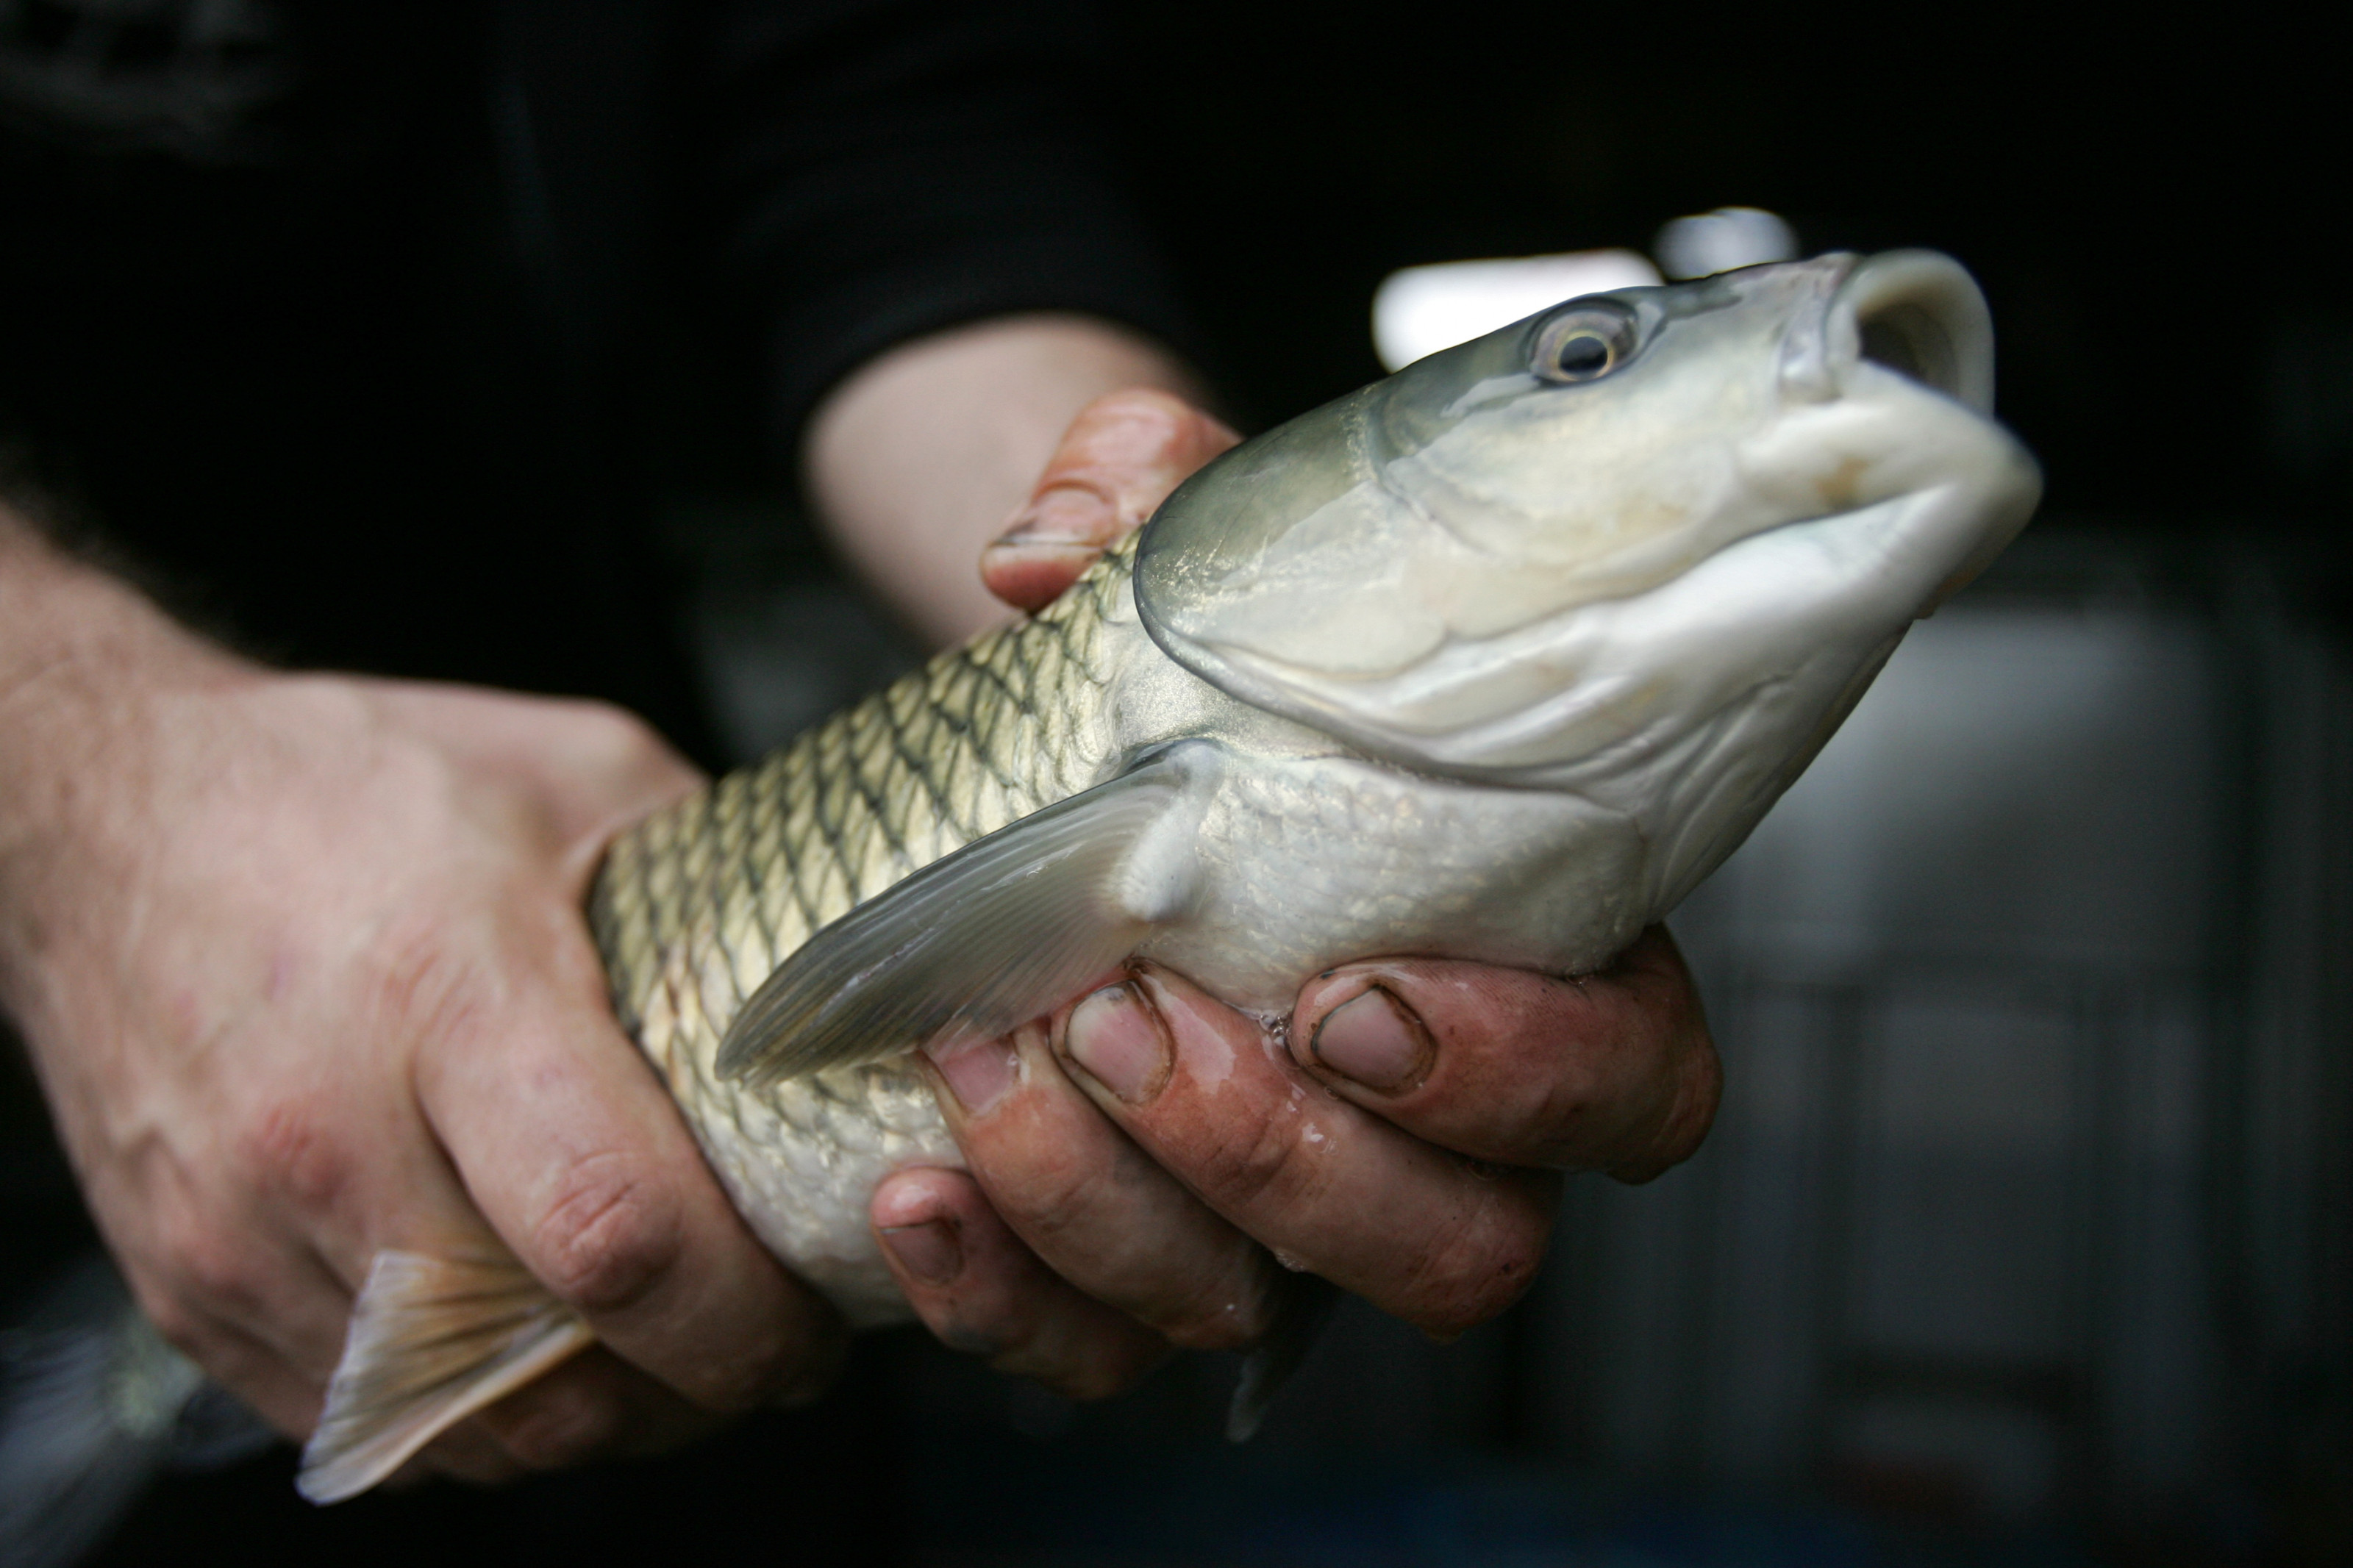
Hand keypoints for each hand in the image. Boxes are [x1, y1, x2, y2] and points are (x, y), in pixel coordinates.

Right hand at [0, 562, 841, 1482]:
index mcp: (447, 998)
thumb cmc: (354, 783)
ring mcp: (242, 1235)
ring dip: (594, 1414)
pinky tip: (539, 1337)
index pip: (615, 1231)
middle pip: (550, 1372)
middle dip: (693, 1388)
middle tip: (768, 1340)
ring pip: (464, 1426)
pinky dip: (475, 1411)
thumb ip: (720, 890)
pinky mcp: (189, 1292)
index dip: (741, 1315)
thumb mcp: (579, 775)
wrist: (107, 815)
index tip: (810, 1311)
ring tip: (667, 1343)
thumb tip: (846, 982)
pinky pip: (365, 1421)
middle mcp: (327, 1140)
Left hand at [861, 391, 1722, 1390]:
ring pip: (1268, 1313)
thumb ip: (1151, 490)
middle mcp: (1423, 1118)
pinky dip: (1002, 1294)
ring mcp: (1282, 1209)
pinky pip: (1097, 1348)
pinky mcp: (1136, 1260)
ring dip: (1116, 1209)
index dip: (1527, 1079)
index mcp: (1525, 954)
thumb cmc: (1186, 656)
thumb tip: (1051, 553)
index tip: (1359, 992)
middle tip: (1138, 1018)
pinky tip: (913, 1192)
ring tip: (989, 1053)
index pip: (1633, 1086)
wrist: (1047, 746)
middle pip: (1463, 1246)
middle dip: (1290, 1161)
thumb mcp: (1189, 542)